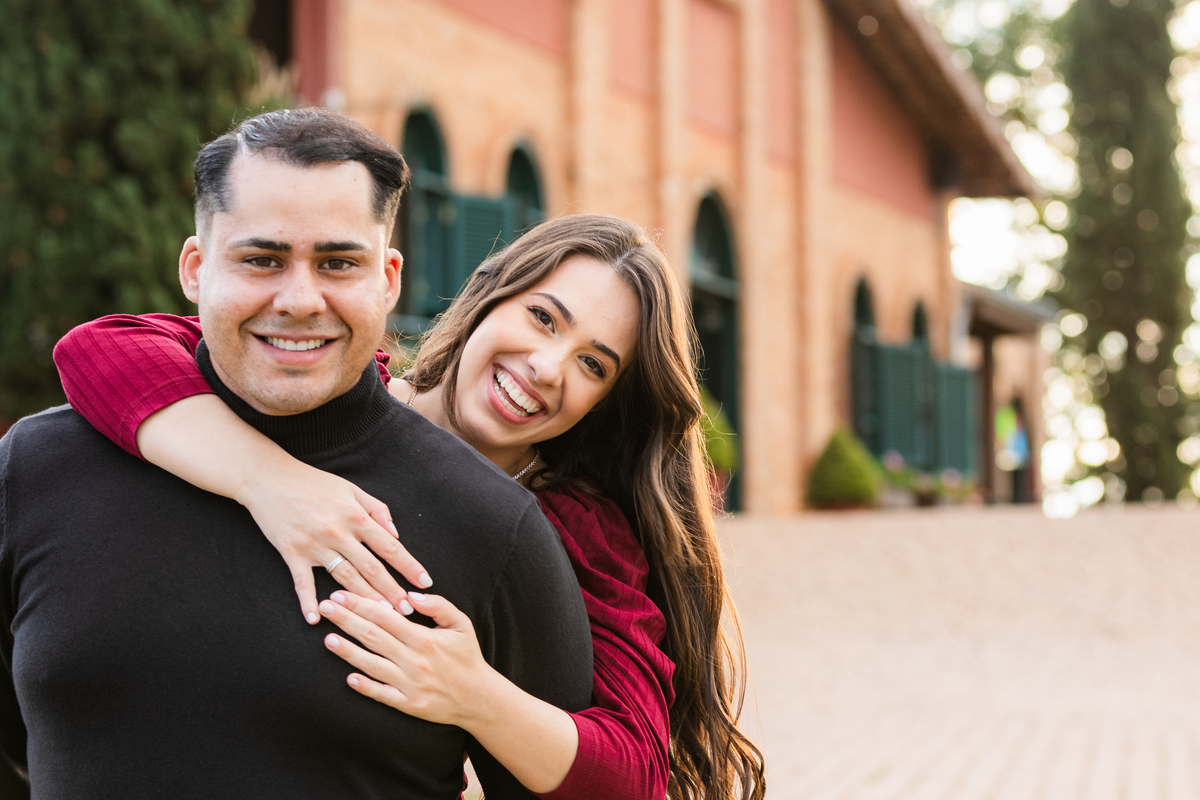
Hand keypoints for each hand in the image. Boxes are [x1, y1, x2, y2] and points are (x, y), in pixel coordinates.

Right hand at [239, 462, 432, 623]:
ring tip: (381, 618)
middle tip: (408, 611)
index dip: (409, 567)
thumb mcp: (351, 489)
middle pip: (371, 568)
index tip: (424, 583)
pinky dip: (308, 600)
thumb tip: (396, 534)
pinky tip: (315, 619)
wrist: (269, 478)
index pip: (390, 547)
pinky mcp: (291, 552)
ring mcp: (314, 544)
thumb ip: (377, 510)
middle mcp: (338, 532)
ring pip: (344, 578)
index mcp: (356, 516)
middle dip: (392, 591)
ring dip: (364, 599)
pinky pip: (302, 581)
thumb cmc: (313, 483)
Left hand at [318, 590, 495, 728]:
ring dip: (348, 652)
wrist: (479, 698)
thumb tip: (411, 595)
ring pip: (372, 665)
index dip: (361, 604)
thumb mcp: (461, 624)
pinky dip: (365, 687)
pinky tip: (348, 678)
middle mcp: (414, 660)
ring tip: (327, 639)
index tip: (340, 595)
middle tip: (324, 608)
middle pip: (373, 637)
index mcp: (424, 638)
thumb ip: (438, 606)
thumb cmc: (468, 657)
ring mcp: (409, 684)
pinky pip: (382, 695)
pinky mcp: (408, 704)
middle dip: (346, 621)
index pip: (386, 617)